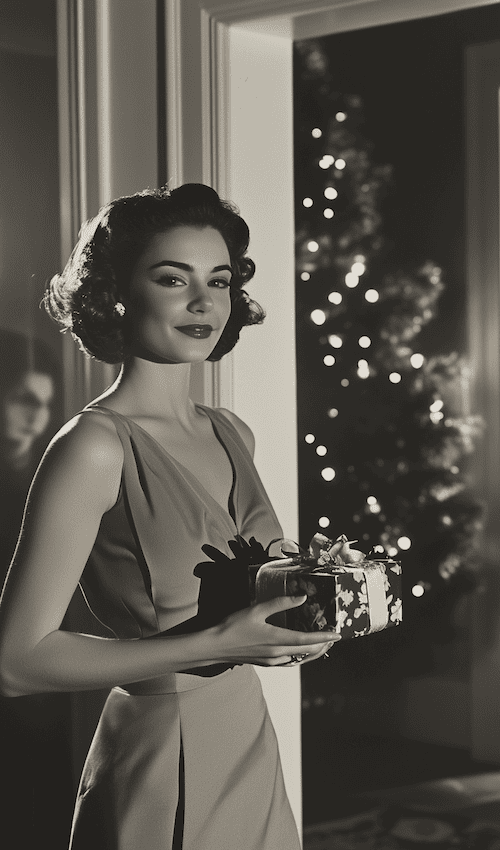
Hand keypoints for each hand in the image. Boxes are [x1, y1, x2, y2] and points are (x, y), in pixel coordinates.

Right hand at [212, 595, 340, 666]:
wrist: (215, 646)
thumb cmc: (233, 626)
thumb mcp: (257, 609)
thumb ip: (280, 603)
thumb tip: (302, 598)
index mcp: (276, 640)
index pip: (306, 640)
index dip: (323, 638)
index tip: (337, 635)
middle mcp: (277, 654)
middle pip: (306, 652)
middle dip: (322, 646)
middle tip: (333, 638)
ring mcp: (272, 661)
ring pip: (299, 659)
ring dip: (312, 652)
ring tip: (322, 645)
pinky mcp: (266, 663)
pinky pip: (289, 662)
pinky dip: (300, 657)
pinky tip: (300, 652)